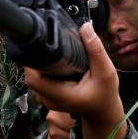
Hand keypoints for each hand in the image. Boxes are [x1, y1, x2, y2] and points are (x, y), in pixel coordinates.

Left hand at [24, 23, 125, 138]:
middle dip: (38, 59)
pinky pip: (39, 82)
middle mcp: (51, 99)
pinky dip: (43, 72)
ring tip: (54, 56)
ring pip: (33, 78)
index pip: (34, 78)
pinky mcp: (48, 98)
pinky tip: (55, 65)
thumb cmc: (105, 94)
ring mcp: (47, 100)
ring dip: (40, 66)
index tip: (41, 47)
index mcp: (62, 95)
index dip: (33, 62)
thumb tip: (85, 27)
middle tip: (50, 47)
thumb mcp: (106, 72)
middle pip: (31, 76)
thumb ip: (95, 50)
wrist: (103, 111)